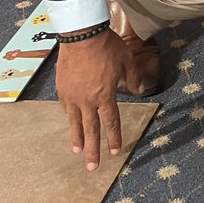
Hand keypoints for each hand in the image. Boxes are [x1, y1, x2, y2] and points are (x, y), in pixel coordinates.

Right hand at [55, 31, 135, 169]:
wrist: (82, 35)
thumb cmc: (107, 47)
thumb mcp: (127, 62)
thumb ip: (134, 79)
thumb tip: (141, 90)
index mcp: (105, 96)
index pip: (110, 122)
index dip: (113, 138)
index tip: (114, 152)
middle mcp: (87, 101)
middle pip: (90, 130)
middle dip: (93, 150)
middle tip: (92, 167)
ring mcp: (72, 96)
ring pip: (74, 122)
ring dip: (77, 138)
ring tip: (78, 151)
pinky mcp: (62, 88)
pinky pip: (66, 107)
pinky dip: (68, 116)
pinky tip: (69, 122)